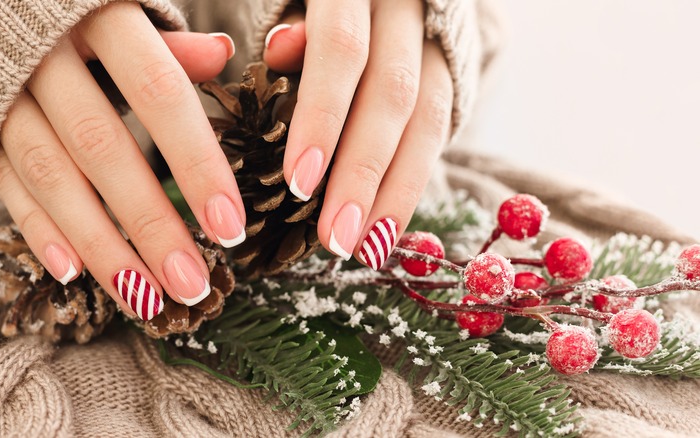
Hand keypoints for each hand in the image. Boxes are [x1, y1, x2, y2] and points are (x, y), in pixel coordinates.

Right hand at [0, 3, 244, 319]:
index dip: (196, 163)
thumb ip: (167, 43)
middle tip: (192, 285)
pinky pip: (8, 184)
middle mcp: (46, 58)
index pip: (160, 94)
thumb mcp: (123, 11)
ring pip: (54, 177)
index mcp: (100, 19)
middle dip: (151, 224)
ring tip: (144, 298)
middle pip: (104, 149)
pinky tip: (74, 273)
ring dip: (101, 245)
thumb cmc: (75, 12)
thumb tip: (220, 55)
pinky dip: (41, 230)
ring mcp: (4, 96)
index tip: (229, 228)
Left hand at [263, 0, 453, 269]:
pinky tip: (388, 225)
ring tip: (366, 246)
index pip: (342, 49)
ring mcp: (441, 43)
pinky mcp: (457, 73)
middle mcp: (410, 11)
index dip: (323, 116)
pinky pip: (440, 132)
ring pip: (428, 121)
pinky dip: (411, 183)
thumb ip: (296, 26)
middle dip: (362, 173)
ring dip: (395, 192)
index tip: (299, 182)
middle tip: (334, 238)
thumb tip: (279, 51)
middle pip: (392, 96)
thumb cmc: (329, 1)